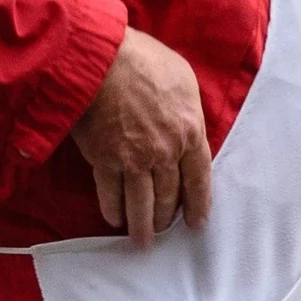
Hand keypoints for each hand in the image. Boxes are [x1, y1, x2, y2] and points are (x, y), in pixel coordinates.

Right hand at [69, 27, 211, 246]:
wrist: (101, 59)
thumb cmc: (143, 60)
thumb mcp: (183, 79)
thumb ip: (188, 109)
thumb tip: (187, 124)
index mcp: (190, 131)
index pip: (199, 178)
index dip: (198, 203)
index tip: (197, 222)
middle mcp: (165, 152)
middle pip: (169, 195)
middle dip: (167, 217)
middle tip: (164, 231)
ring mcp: (134, 159)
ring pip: (141, 203)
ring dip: (142, 226)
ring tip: (142, 241)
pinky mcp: (104, 160)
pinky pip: (110, 194)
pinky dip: (113, 210)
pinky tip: (114, 219)